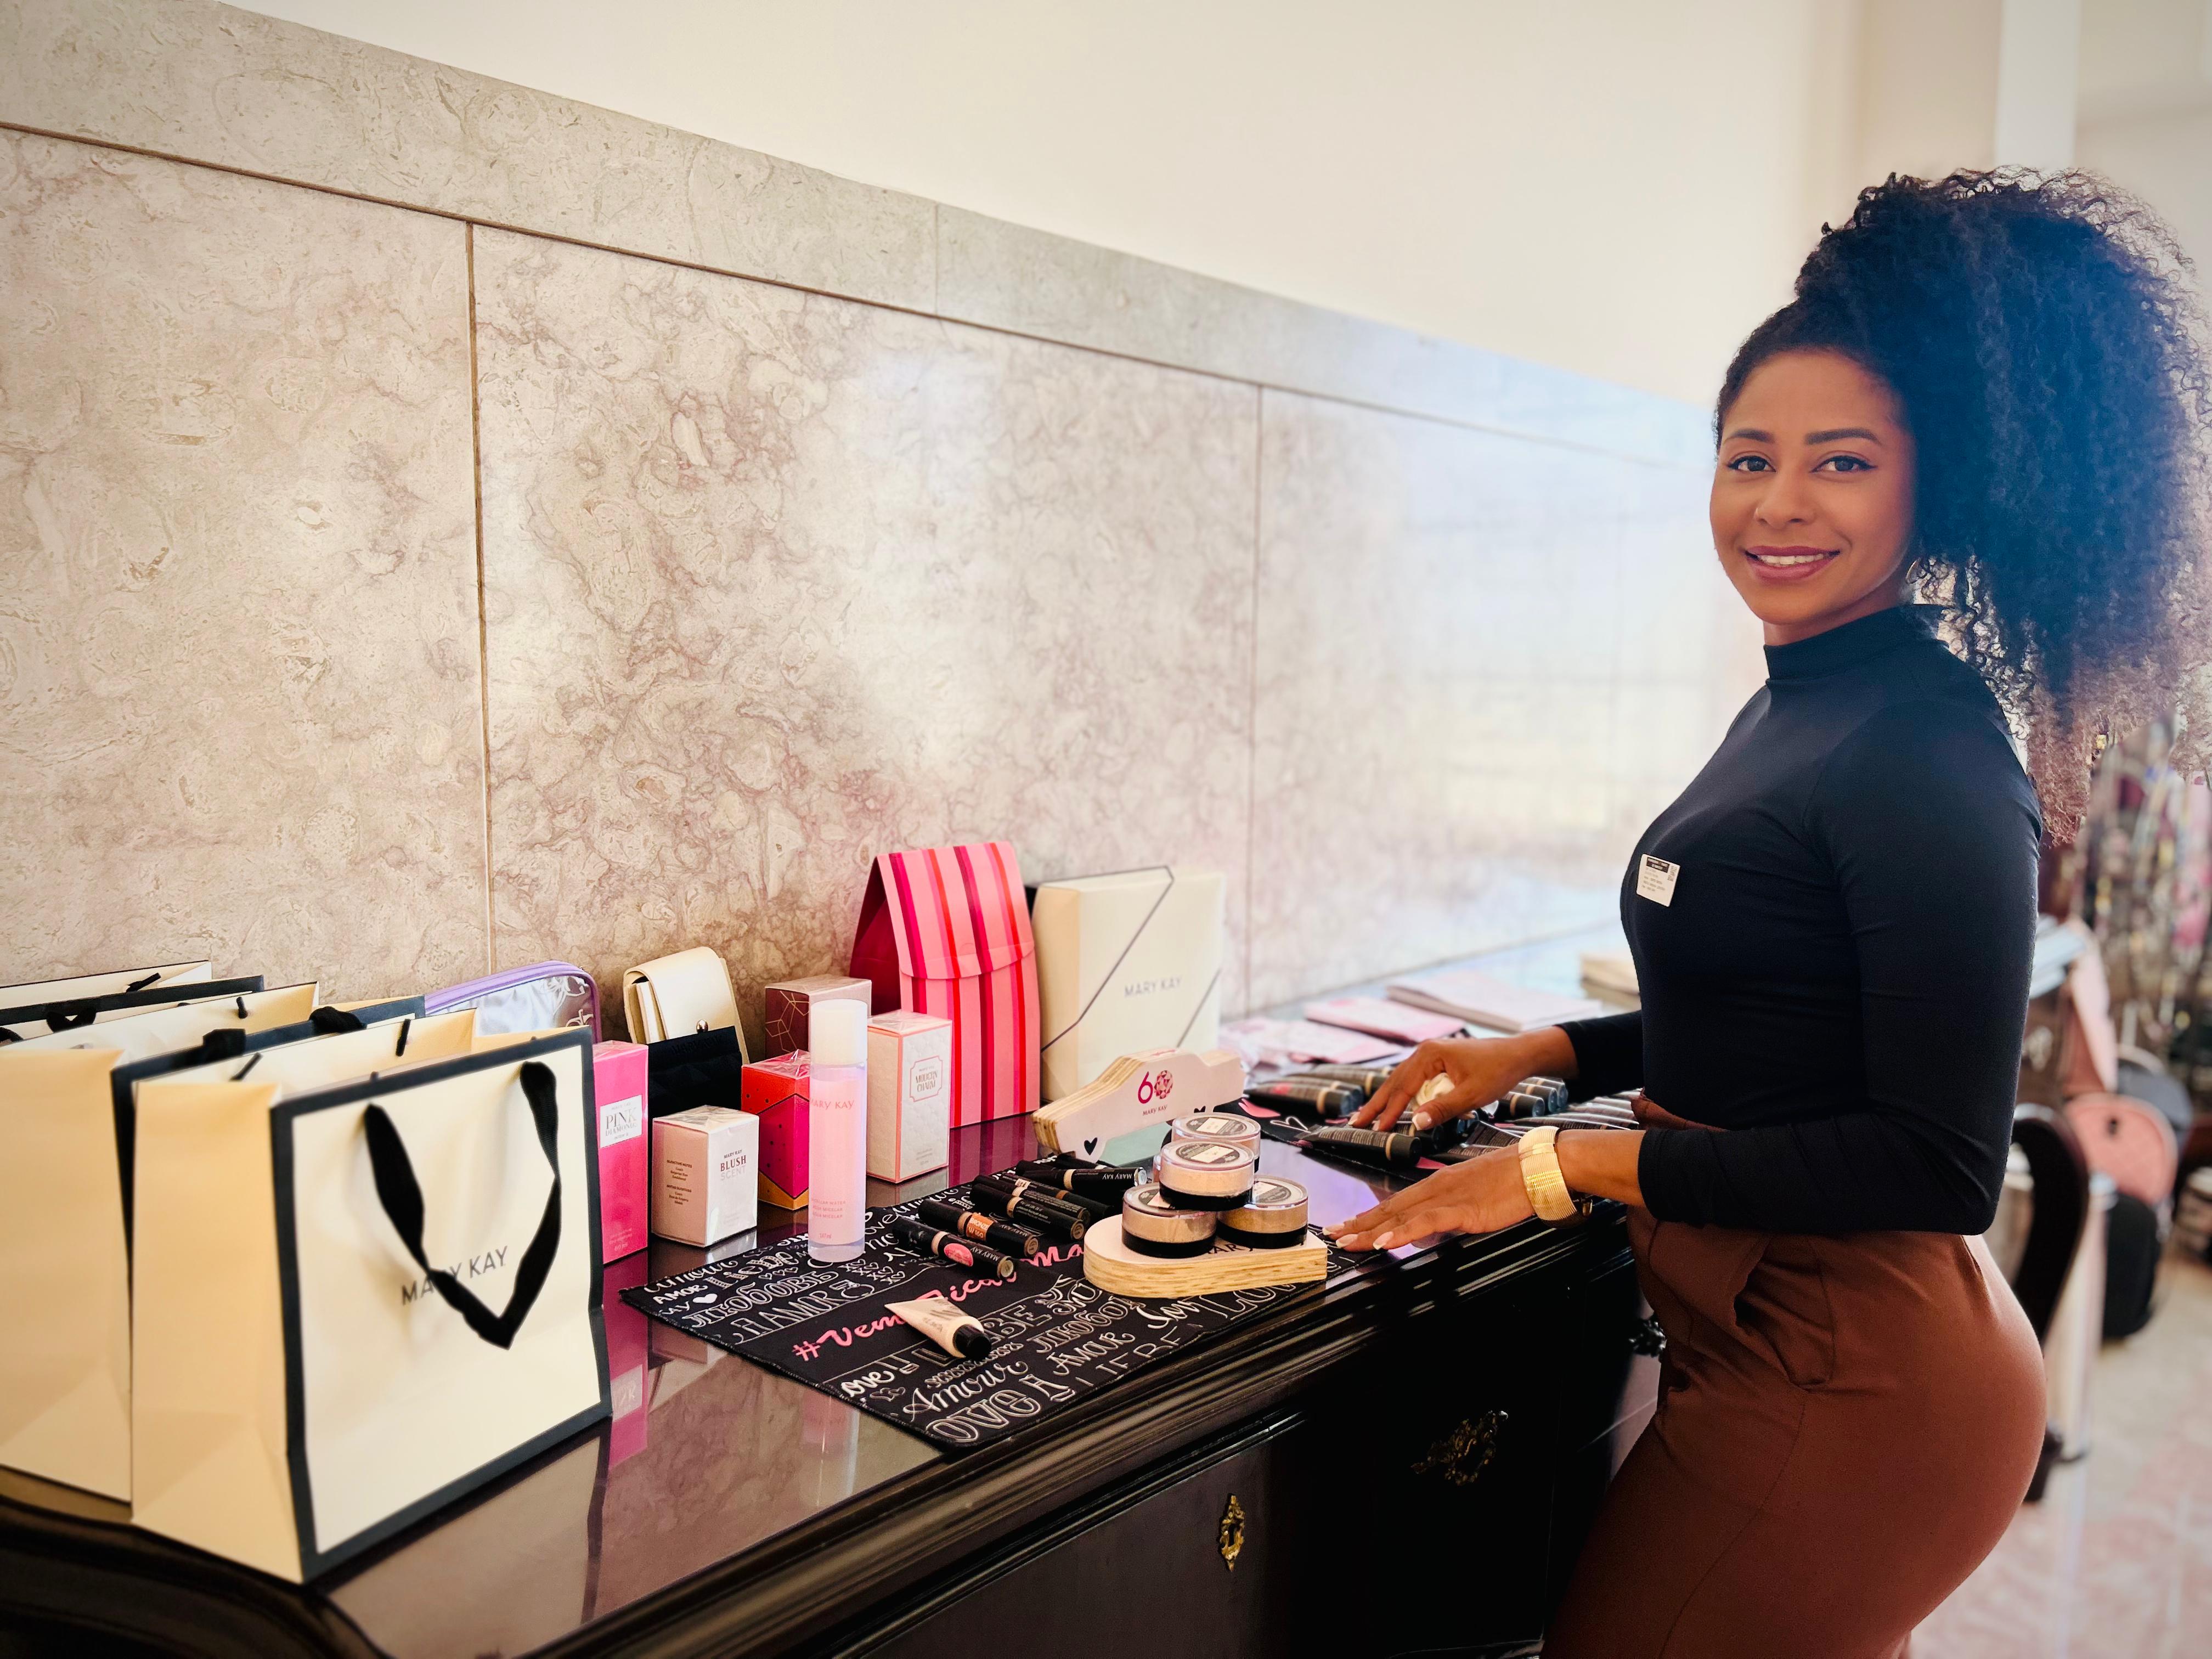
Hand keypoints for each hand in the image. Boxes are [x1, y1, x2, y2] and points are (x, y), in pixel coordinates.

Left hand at [1325, 1149, 1534, 1249]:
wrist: (1533, 1168)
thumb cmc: (1508, 1181)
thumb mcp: (1471, 1197)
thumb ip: (1449, 1211)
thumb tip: (1433, 1228)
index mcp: (1435, 1184)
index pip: (1394, 1203)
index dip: (1368, 1215)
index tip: (1346, 1225)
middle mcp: (1434, 1188)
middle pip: (1389, 1209)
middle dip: (1359, 1224)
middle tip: (1333, 1235)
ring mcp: (1445, 1198)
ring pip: (1399, 1216)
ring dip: (1370, 1230)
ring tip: (1347, 1242)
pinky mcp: (1461, 1209)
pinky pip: (1425, 1222)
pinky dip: (1401, 1232)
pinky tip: (1384, 1241)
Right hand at [1352, 1034, 1552, 1131]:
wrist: (1518, 1055)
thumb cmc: (1498, 1072)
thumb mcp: (1472, 1094)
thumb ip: (1443, 1109)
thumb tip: (1416, 1123)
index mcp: (1429, 1054)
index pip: (1402, 1088)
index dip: (1388, 1111)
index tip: (1374, 1129)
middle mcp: (1425, 1051)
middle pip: (1394, 1082)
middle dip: (1376, 1104)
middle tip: (1355, 1123)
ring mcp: (1430, 1055)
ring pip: (1402, 1081)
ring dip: (1387, 1100)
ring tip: (1368, 1117)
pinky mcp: (1437, 1061)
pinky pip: (1414, 1080)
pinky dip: (1403, 1095)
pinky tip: (1395, 1106)